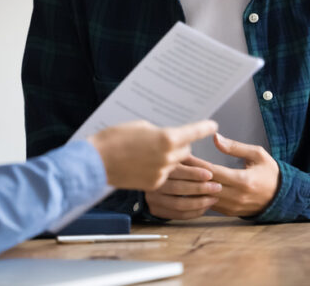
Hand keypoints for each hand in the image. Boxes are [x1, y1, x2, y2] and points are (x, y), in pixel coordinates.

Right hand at [88, 120, 217, 190]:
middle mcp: (168, 156)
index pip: (193, 132)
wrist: (97, 162)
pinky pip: (165, 175)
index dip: (204, 128)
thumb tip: (166, 137)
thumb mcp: (140, 127)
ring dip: (171, 159)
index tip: (213, 125)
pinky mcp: (154, 184)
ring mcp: (162, 172)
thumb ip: (158, 132)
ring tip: (159, 155)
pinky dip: (160, 169)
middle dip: (181, 146)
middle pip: (186, 151)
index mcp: (166, 138)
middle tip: (171, 141)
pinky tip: (145, 165)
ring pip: (176, 164)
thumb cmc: (115, 139)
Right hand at [143, 163, 222, 219]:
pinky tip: (205, 207)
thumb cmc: (169, 165)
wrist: (143, 176)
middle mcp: (153, 183)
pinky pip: (178, 215)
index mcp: (158, 167)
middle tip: (217, 187)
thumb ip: (192, 161)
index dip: (195, 173)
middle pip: (178, 189)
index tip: (211, 174)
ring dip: (200, 203)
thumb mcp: (177, 157)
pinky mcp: (156, 210)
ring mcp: (153, 198)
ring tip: (214, 198)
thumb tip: (212, 165)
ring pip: (179, 204)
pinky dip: (194, 212)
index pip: (177, 171)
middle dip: (201, 188)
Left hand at [185, 133, 279, 216]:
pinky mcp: (230, 213)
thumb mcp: (257, 154)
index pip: (212, 172)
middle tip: (172, 165)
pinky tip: (187, 188)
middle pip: (205, 186)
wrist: (283, 197)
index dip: (196, 164)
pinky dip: (198, 197)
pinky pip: (209, 206)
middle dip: (188, 176)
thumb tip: (216, 138)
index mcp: (243, 181)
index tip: (182, 155)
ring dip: (190, 188)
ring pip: (204, 198)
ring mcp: (232, 207)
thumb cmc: (270, 173)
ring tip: (176, 177)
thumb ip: (235, 147)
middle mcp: (236, 196)